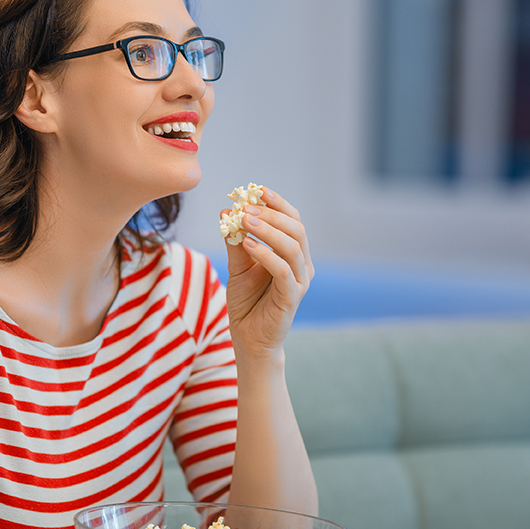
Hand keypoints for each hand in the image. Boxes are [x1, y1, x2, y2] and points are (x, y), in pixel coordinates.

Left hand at [223, 187, 311, 358]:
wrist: (249, 339)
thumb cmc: (247, 302)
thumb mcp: (237, 266)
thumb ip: (235, 241)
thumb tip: (227, 211)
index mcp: (293, 253)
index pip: (293, 220)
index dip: (278, 203)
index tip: (257, 189)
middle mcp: (302, 264)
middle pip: (296, 229)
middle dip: (271, 214)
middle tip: (247, 207)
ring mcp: (299, 281)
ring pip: (292, 247)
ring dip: (268, 230)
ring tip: (245, 221)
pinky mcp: (291, 297)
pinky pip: (282, 270)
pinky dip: (265, 254)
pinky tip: (247, 244)